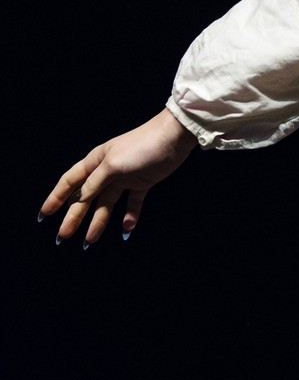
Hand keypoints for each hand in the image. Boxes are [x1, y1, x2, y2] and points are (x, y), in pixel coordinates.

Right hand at [39, 109, 196, 245]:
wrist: (174, 138)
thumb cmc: (141, 146)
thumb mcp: (113, 165)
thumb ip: (95, 182)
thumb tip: (79, 198)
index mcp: (94, 162)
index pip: (69, 183)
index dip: (55, 199)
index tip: (43, 216)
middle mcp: (105, 172)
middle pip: (85, 198)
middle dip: (73, 217)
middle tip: (63, 237)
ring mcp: (124, 178)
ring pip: (106, 204)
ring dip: (97, 222)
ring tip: (89, 242)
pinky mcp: (141, 183)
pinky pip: (132, 204)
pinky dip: (129, 217)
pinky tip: (126, 230)